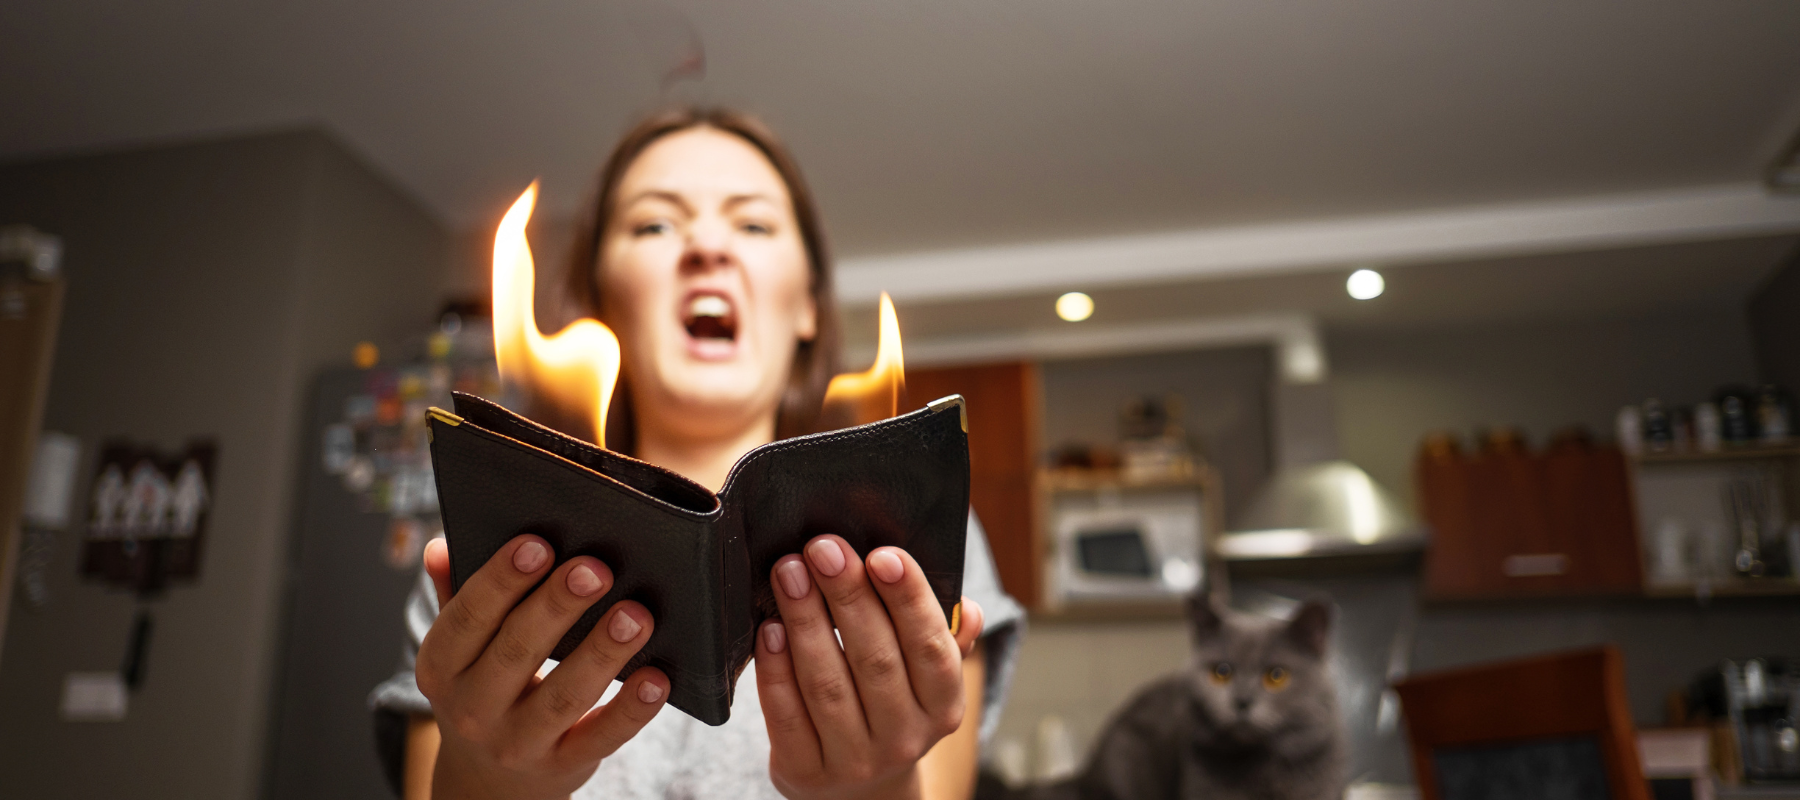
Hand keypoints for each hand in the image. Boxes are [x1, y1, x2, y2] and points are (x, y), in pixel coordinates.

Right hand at [415, 536, 668, 799]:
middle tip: (596, 569)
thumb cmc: (484, 685)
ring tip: (635, 616)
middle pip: (517, 651)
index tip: (538, 544)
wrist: (489, 779)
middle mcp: (473, 709)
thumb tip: (440, 546)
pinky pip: (601, 737)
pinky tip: (656, 678)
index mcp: (441, 667)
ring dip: (602, 653)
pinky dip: (631, 710)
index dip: (500, 580)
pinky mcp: (563, 765)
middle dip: (558, 607)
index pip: (467, 618)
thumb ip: (455, 594)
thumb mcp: (459, 648)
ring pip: (564, 696)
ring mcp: (518, 744)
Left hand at [754, 536, 985, 799]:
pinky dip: (776, 669)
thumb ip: (945, 636)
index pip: (931, 647)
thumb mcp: (926, 677)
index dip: (908, 599)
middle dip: (847, 596)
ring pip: (827, 684)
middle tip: (822, 548)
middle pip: (875, 659)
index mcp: (943, 706)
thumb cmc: (892, 705)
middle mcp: (904, 738)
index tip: (881, 555)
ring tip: (789, 573)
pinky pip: (786, 715)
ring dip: (805, 621)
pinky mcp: (805, 771)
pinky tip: (768, 630)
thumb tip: (968, 608)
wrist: (858, 789)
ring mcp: (854, 760)